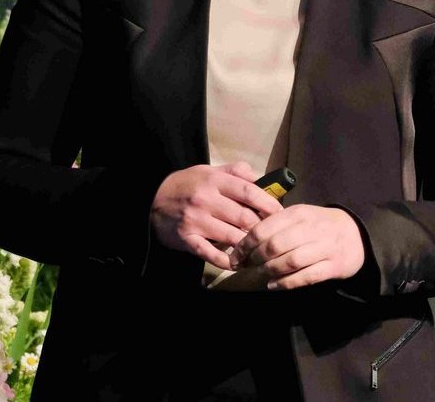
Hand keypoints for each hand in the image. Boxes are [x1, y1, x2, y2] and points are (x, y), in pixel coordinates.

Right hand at [150, 161, 283, 269]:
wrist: (153, 200)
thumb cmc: (189, 184)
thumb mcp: (211, 170)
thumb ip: (238, 172)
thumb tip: (265, 180)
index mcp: (215, 181)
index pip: (249, 192)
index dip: (269, 204)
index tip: (281, 213)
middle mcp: (206, 200)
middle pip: (244, 217)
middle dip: (262, 228)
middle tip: (273, 235)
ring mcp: (196, 221)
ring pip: (232, 237)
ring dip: (249, 246)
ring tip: (260, 250)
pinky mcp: (187, 239)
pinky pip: (211, 254)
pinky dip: (227, 261)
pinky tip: (238, 263)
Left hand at [229, 204, 365, 290]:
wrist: (357, 234)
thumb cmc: (320, 225)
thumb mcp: (299, 216)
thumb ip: (275, 224)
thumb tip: (243, 240)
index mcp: (298, 213)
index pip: (264, 228)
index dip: (245, 245)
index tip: (236, 256)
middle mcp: (311, 229)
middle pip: (274, 246)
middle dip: (256, 259)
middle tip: (248, 265)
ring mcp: (324, 248)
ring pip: (289, 262)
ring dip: (270, 271)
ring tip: (262, 274)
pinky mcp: (333, 266)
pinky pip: (305, 277)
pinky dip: (286, 283)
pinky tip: (274, 285)